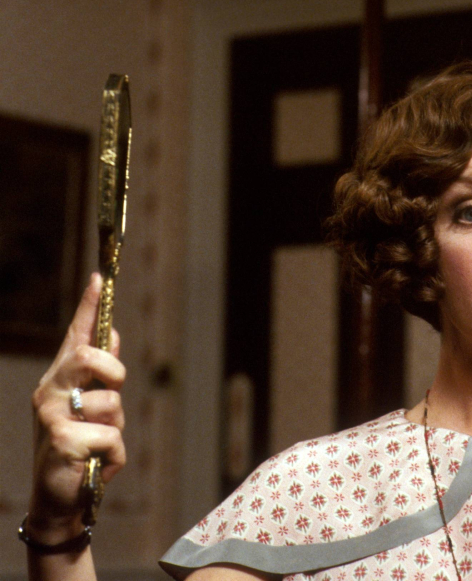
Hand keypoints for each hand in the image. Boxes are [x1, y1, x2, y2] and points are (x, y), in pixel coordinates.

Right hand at [29, 273, 126, 539]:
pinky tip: (97, 464)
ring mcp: (52, 417)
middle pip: (87, 356)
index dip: (87, 307)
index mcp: (59, 381)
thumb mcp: (92, 408)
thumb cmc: (80, 449)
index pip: (75, 337)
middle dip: (112, 370)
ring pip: (111, 403)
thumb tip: (111, 335)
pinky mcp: (63, 443)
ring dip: (116, 427)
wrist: (61, 500)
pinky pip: (112, 438)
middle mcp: (49, 392)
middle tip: (113, 391)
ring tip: (98, 443)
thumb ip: (100, 376)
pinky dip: (115, 455)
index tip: (98, 277)